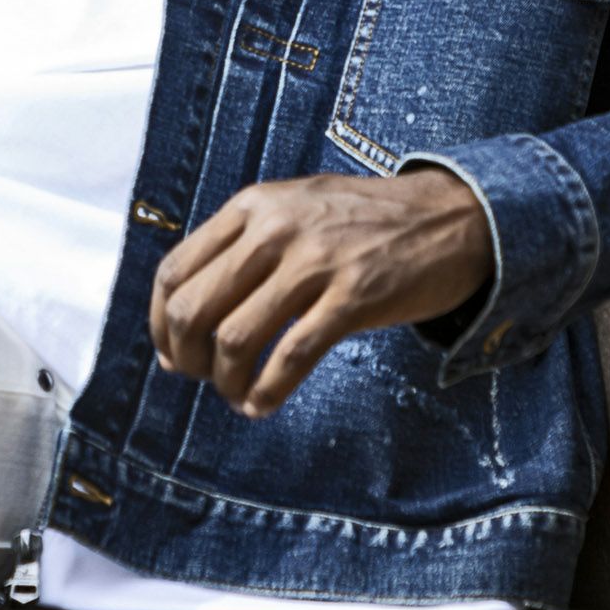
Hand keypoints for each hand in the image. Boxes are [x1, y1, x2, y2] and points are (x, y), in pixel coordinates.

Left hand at [148, 168, 494, 418]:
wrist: (448, 216)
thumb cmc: (363, 220)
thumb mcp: (292, 208)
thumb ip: (241, 248)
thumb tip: (184, 321)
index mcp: (252, 206)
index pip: (173, 270)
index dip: (161, 324)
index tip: (172, 354)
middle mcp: (275, 228)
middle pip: (194, 309)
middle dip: (188, 359)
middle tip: (204, 379)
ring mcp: (315, 262)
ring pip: (235, 339)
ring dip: (226, 383)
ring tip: (239, 395)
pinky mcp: (353, 298)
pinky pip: (290, 357)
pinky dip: (267, 391)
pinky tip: (264, 403)